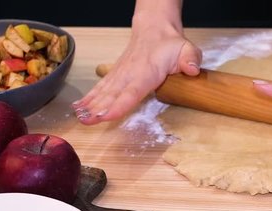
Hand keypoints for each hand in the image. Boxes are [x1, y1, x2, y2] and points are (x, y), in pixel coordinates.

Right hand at [73, 22, 201, 124]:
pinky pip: (100, 88)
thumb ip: (191, 59)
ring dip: (91, 105)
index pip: (132, 91)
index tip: (108, 115)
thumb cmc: (170, 44)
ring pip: (104, 91)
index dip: (120, 105)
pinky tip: (79, 108)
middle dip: (99, 109)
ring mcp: (120, 74)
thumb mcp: (187, 49)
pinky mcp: (115, 75)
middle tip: (88, 122)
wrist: (154, 29)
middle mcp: (129, 74)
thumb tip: (192, 69)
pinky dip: (89, 98)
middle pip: (113, 94)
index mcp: (147, 72)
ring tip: (81, 118)